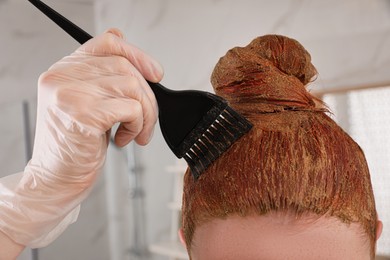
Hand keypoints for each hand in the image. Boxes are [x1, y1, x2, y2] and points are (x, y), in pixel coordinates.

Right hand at [0, 28, 162, 247]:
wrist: (55, 180)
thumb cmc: (75, 146)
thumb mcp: (86, 105)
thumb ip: (103, 79)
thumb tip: (137, 59)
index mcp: (64, 70)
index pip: (107, 42)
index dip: (138, 55)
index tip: (156, 75)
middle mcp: (62, 76)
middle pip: (126, 67)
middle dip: (148, 96)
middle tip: (146, 120)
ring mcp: (71, 93)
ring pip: (133, 86)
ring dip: (146, 114)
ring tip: (136, 133)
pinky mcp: (83, 114)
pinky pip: (132, 108)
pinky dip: (138, 125)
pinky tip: (124, 139)